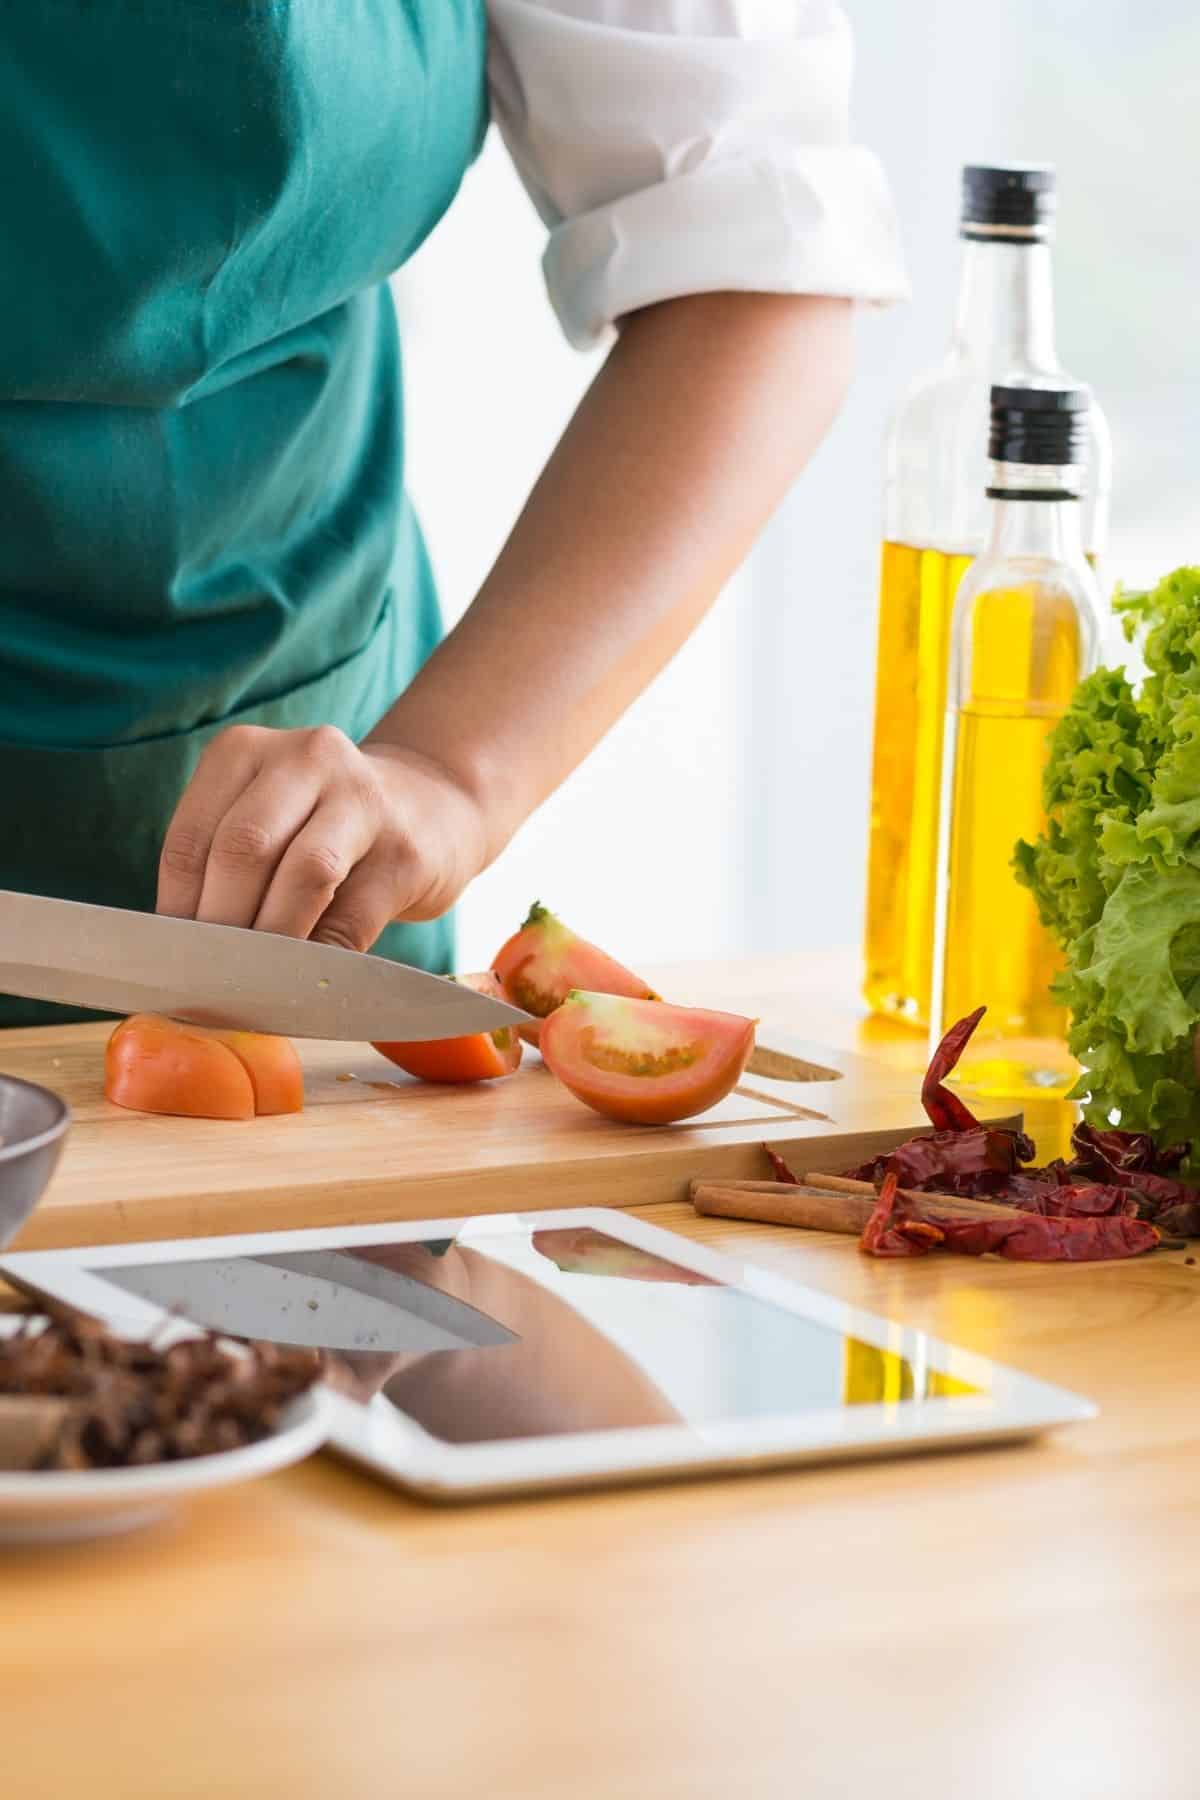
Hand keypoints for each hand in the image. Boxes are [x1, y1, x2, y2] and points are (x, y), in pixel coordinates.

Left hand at [157, 726, 487, 949]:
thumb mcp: (266, 820)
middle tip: (212, 980)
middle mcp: (305, 758)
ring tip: (256, 982)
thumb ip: (225, 869)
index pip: (192, 839)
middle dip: (222, 927)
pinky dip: (323, 959)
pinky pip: (354, 917)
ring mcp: (363, 799)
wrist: (433, 807)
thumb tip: (184, 956)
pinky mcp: (406, 852)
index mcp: (245, 751)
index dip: (177, 910)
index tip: (176, 963)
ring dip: (274, 940)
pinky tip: (307, 980)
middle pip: (244, 849)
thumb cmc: (324, 828)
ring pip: (305, 874)